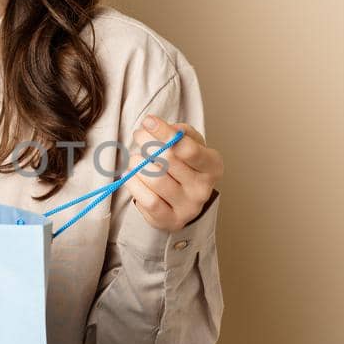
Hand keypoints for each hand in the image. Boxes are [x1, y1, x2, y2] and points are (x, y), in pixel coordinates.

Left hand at [127, 114, 223, 231]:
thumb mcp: (189, 143)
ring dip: (139, 164)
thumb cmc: (184, 165)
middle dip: (148, 144)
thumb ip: (180, 133)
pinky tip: (130, 174)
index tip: (147, 121)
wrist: (182, 199)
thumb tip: (164, 128)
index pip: (188, 149)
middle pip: (169, 161)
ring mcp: (189, 208)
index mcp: (212, 166)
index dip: (165, 133)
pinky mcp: (171, 221)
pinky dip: (134, 184)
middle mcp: (204, 188)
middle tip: (139, 135)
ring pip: (156, 180)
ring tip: (135, 158)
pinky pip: (147, 201)